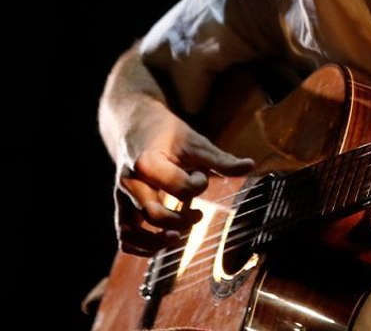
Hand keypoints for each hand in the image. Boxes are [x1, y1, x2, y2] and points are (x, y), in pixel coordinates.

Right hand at [113, 105, 253, 255]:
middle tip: (198, 215)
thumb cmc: (167, 134)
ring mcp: (121, 195)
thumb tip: (250, 165)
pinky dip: (140, 247)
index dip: (197, 185)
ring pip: (131, 232)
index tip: (200, 176)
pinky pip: (123, 236)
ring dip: (157, 243)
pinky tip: (163, 242)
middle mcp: (130, 181)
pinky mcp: (120, 205)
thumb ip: (221, 160)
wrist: (136, 124)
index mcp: (148, 162)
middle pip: (154, 215)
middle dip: (181, 221)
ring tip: (178, 237)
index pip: (179, 188)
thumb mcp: (195, 143)